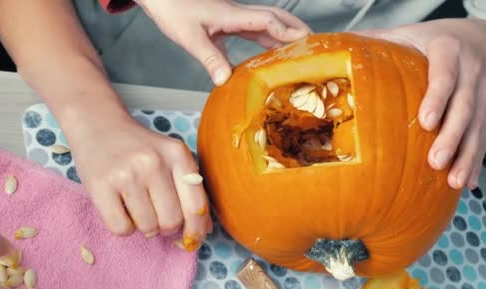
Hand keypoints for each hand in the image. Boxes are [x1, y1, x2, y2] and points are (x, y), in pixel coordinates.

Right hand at [70, 115, 211, 248]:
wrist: (98, 125)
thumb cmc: (140, 148)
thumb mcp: (171, 158)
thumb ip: (190, 189)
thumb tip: (206, 230)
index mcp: (178, 154)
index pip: (196, 205)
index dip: (197, 229)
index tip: (193, 240)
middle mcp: (154, 162)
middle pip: (171, 221)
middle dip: (166, 227)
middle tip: (156, 214)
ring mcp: (126, 173)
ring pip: (147, 227)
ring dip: (143, 226)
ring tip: (136, 206)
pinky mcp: (100, 185)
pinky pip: (121, 228)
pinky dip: (123, 227)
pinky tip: (120, 208)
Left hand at [136, 0, 310, 85]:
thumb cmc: (171, 10)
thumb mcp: (188, 37)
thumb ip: (208, 58)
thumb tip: (225, 80)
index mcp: (231, 15)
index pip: (266, 20)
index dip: (285, 31)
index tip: (302, 42)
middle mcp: (236, 14)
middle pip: (275, 17)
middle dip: (296, 28)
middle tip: (314, 43)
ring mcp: (233, 17)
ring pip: (267, 22)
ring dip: (285, 34)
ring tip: (300, 50)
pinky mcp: (227, 22)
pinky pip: (254, 30)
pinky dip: (268, 40)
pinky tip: (270, 53)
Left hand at [357, 19, 485, 188]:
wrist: (484, 42)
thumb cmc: (433, 42)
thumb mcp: (410, 35)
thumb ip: (380, 41)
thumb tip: (341, 52)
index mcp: (449, 50)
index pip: (445, 75)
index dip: (437, 98)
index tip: (426, 122)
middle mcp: (472, 72)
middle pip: (464, 107)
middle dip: (452, 136)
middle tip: (435, 162)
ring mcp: (484, 94)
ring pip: (478, 126)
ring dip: (467, 156)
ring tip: (455, 181)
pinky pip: (485, 138)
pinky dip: (476, 161)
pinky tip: (469, 183)